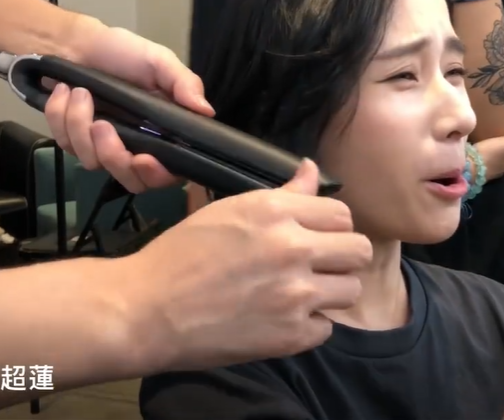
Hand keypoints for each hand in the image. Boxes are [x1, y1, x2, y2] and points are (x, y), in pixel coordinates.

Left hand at [44, 24, 211, 192]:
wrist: (76, 43)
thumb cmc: (123, 53)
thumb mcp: (159, 62)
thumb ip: (183, 84)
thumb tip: (207, 111)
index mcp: (162, 135)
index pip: (166, 173)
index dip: (156, 174)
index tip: (143, 159)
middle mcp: (135, 148)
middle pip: (130, 180)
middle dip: (113, 155)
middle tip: (102, 124)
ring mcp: (101, 148)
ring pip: (92, 161)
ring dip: (81, 125)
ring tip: (80, 91)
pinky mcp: (72, 142)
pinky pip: (65, 144)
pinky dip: (60, 116)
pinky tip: (64, 92)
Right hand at [119, 160, 372, 370]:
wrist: (145, 309)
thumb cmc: (180, 254)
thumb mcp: (230, 210)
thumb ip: (283, 194)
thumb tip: (312, 168)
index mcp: (276, 211)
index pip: (342, 213)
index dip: (331, 226)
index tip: (316, 237)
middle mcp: (293, 248)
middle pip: (359, 250)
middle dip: (342, 257)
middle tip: (317, 266)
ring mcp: (295, 294)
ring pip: (352, 289)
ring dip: (330, 292)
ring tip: (300, 294)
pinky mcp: (291, 335)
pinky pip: (327, 328)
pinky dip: (309, 326)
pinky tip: (282, 319)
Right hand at [474, 129, 503, 180]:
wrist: (467, 168)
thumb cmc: (489, 153)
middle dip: (501, 143)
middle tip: (493, 132)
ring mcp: (491, 171)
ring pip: (495, 156)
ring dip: (492, 149)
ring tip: (485, 139)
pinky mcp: (479, 171)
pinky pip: (484, 159)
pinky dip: (483, 154)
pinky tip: (477, 149)